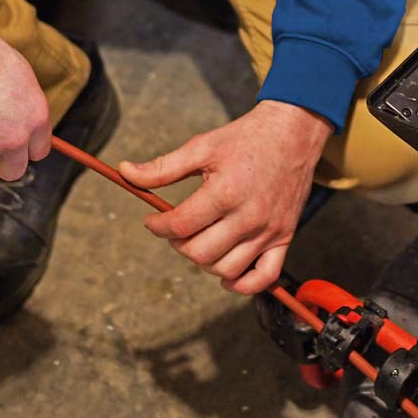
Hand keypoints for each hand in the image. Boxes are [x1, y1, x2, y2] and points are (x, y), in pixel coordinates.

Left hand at [119, 100, 332, 294]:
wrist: (292, 132)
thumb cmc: (245, 138)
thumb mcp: (202, 146)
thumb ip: (162, 167)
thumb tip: (125, 172)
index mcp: (225, 192)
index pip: (181, 225)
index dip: (158, 226)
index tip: (152, 220)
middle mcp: (248, 216)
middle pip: (200, 253)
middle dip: (179, 244)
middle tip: (176, 229)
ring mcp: (268, 230)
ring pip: (227, 268)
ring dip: (204, 262)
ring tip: (199, 241)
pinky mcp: (284, 237)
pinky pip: (264, 277)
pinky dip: (243, 285)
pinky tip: (226, 273)